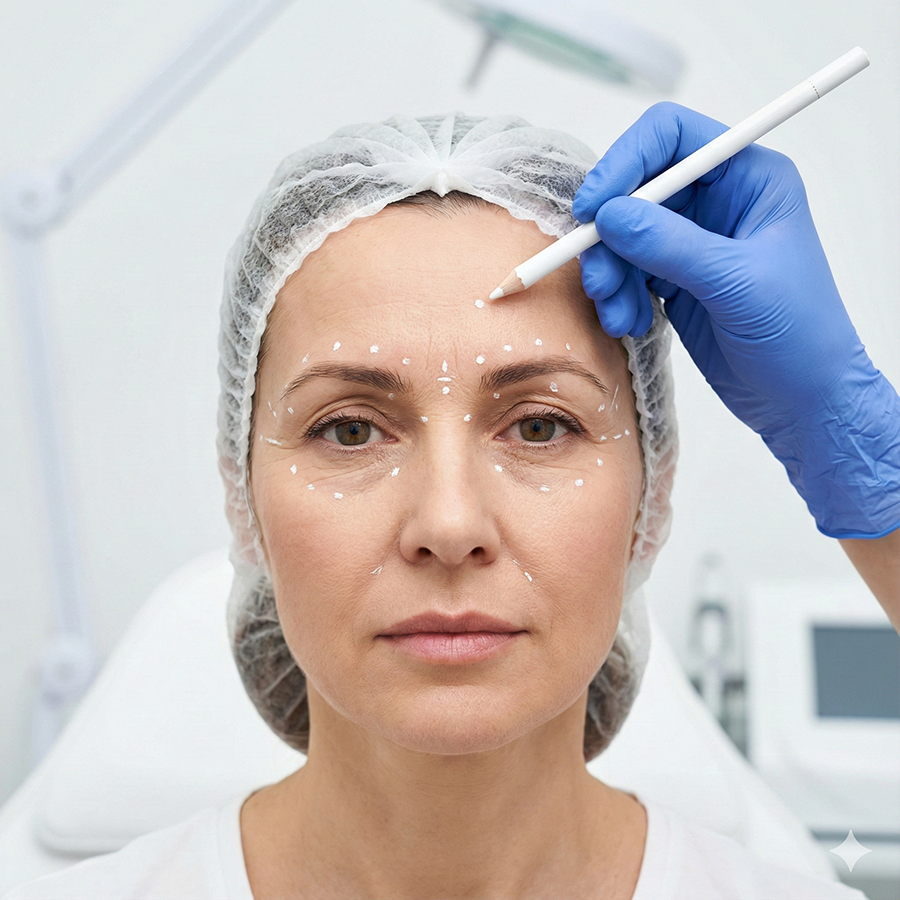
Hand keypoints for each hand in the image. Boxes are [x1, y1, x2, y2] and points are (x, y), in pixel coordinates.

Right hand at [573, 102, 899, 538]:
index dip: (625, 162)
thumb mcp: (737, 284)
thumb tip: (611, 215)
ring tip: (619, 315)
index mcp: (747, 179)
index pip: (670, 137)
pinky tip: (631, 323)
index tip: (594, 208)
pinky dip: (617, 296)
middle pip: (635, 190)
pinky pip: (626, 272)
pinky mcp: (674, 279)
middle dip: (609, 235)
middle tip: (599, 279)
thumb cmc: (800, 336)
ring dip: (609, 274)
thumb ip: (672, 245)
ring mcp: (692, 242)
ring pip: (623, 235)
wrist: (803, 400)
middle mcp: (716, 202)